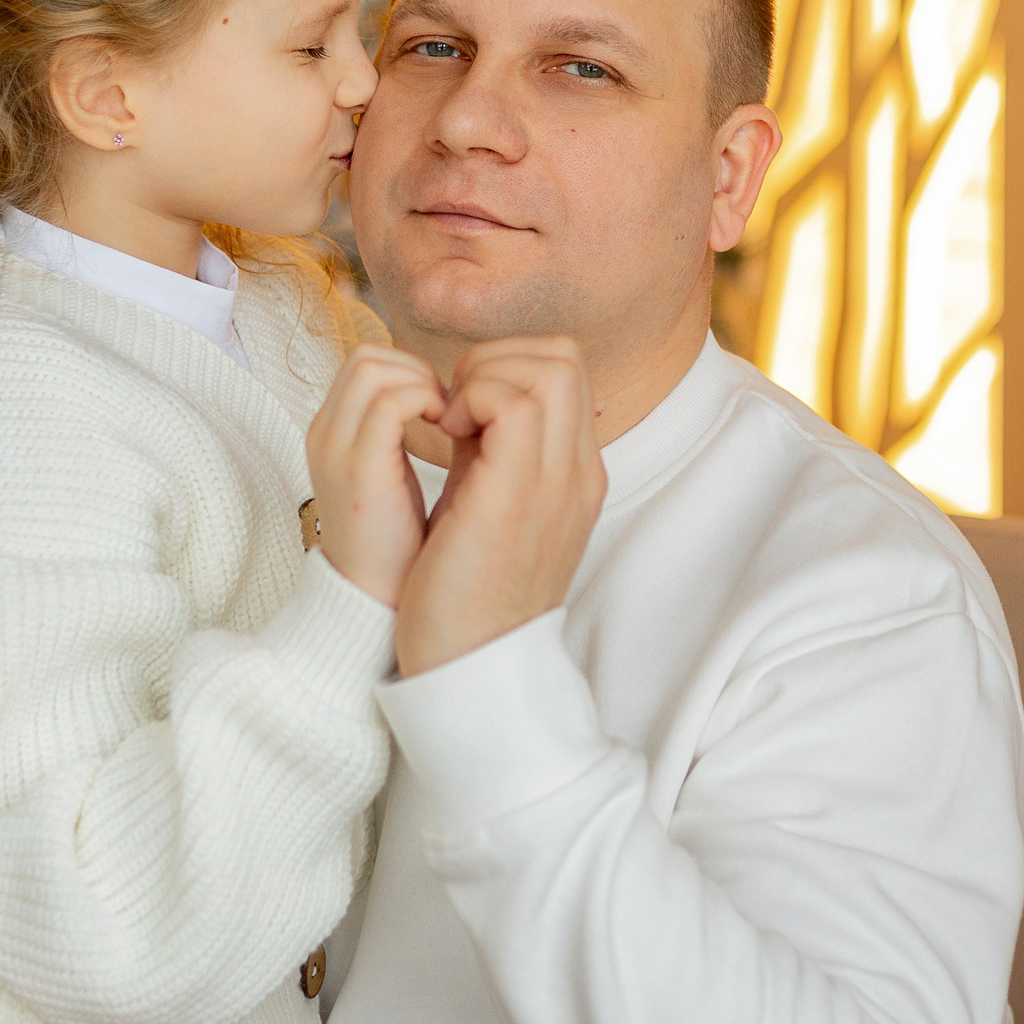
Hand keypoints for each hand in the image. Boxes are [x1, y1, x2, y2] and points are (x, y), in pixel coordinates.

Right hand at [305, 342, 443, 604]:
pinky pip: (390, 402)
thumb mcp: (398, 475)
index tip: (450, 409)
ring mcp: (336, 449)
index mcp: (334, 434)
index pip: (367, 362)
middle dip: (420, 371)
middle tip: (455, 411)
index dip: (413, 372)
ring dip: (425, 384)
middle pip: (367, 356)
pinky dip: (427, 403)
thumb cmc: (401, 546)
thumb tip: (457, 395)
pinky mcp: (358, 468)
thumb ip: (409, 430)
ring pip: (374, 367)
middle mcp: (325, 434)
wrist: (380, 605)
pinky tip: (453, 433)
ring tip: (454, 422)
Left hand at [395, 337, 605, 676]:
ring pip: (551, 366)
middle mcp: (577, 472)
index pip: (565, 373)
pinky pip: (517, 401)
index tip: (462, 409)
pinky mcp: (521, 492)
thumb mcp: (488, 505)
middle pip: (565, 357)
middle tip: (454, 408)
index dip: (507, 367)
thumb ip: (491, 453)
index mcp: (573, 476)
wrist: (468, 665)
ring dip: (486, 376)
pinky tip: (445, 435)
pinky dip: (475, 398)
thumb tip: (471, 401)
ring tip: (450, 422)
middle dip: (498, 359)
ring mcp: (558, 480)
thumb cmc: (463, 593)